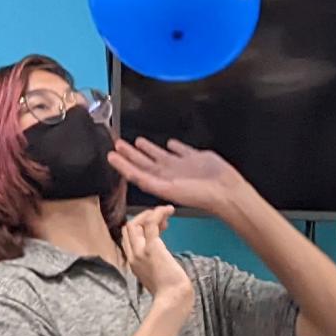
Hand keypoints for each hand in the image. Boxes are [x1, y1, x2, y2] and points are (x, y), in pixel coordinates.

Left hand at [108, 138, 251, 218]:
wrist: (225, 191)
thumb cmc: (198, 194)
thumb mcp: (169, 189)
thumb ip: (149, 181)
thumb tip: (131, 174)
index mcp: (160, 183)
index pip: (136, 172)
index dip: (123, 164)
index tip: (110, 155)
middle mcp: (168, 174)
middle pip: (145, 162)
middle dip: (131, 154)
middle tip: (118, 143)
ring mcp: (182, 166)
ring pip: (160, 155)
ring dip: (148, 149)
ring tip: (138, 141)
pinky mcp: (195, 158)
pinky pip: (181, 150)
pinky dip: (174, 146)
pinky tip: (169, 143)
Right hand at [120, 207, 192, 309]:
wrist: (173, 298)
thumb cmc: (170, 291)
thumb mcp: (157, 277)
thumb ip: (155, 265)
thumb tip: (163, 256)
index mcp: (133, 263)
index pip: (128, 239)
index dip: (139, 229)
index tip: (158, 228)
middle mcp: (133, 256)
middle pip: (128, 228)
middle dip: (143, 218)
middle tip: (161, 219)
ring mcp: (140, 252)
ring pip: (135, 223)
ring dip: (150, 213)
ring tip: (166, 212)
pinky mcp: (152, 248)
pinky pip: (151, 223)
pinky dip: (158, 213)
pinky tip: (168, 210)